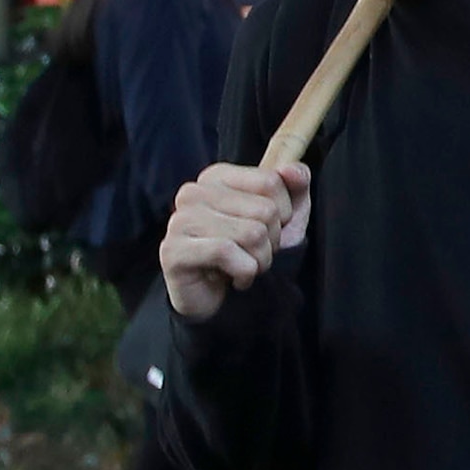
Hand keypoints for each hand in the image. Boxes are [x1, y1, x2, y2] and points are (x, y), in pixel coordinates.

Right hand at [160, 159, 311, 322]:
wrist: (219, 300)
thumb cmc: (250, 252)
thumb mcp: (285, 218)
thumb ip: (296, 188)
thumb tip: (293, 169)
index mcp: (217, 177)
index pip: (272, 181)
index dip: (284, 213)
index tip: (266, 228)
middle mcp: (193, 192)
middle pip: (265, 210)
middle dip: (271, 241)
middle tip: (252, 252)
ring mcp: (179, 220)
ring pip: (251, 234)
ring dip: (259, 260)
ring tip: (243, 265)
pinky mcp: (172, 250)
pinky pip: (227, 253)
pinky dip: (244, 272)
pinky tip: (232, 278)